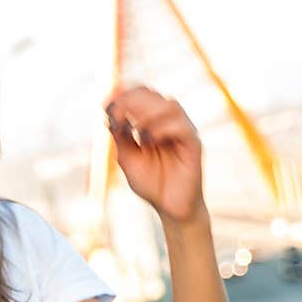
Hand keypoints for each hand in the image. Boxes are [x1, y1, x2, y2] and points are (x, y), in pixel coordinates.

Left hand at [104, 84, 205, 223]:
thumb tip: (109, 110)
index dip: (125, 93)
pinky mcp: (194, 146)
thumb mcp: (127, 156)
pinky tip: (149, 140)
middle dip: (132, 101)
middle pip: (155, 96)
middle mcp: (171, 122)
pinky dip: (162, 128)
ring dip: (147, 112)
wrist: (169, 208)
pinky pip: (182, 127)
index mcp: (155, 122)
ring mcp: (184, 132)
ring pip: (171, 105)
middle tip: (117, 114)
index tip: (107, 103)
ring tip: (134, 128)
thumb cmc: (151, 183)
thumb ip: (120, 134)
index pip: (143, 94)